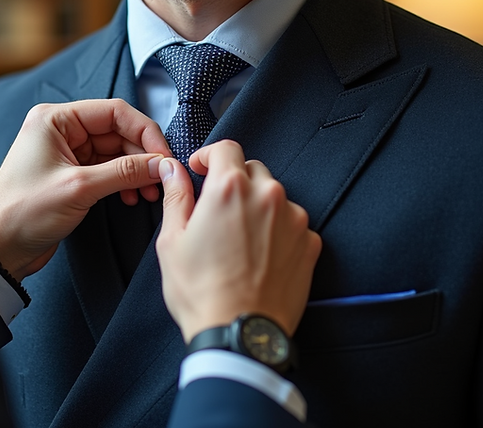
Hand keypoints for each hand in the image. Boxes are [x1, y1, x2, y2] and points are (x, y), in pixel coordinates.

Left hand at [0, 99, 170, 277]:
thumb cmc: (22, 212)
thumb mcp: (79, 188)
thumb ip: (124, 172)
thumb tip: (161, 164)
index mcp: (55, 119)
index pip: (114, 111)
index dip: (144, 132)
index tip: (164, 155)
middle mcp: (61, 130)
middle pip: (118, 132)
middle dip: (142, 155)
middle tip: (161, 178)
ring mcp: (67, 153)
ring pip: (116, 153)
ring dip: (136, 171)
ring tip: (149, 193)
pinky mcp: (72, 175)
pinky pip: (108, 170)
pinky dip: (124, 182)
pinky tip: (133, 197)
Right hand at [156, 140, 321, 341]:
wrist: (240, 334)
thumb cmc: (201, 292)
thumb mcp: (172, 241)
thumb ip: (175, 196)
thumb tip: (171, 169)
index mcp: (229, 189)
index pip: (226, 148)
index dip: (209, 156)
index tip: (201, 169)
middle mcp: (267, 195)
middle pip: (253, 170)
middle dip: (234, 181)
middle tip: (218, 209)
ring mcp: (294, 219)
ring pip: (275, 196)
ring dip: (258, 206)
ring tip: (239, 239)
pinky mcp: (311, 243)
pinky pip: (293, 224)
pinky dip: (278, 231)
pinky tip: (260, 256)